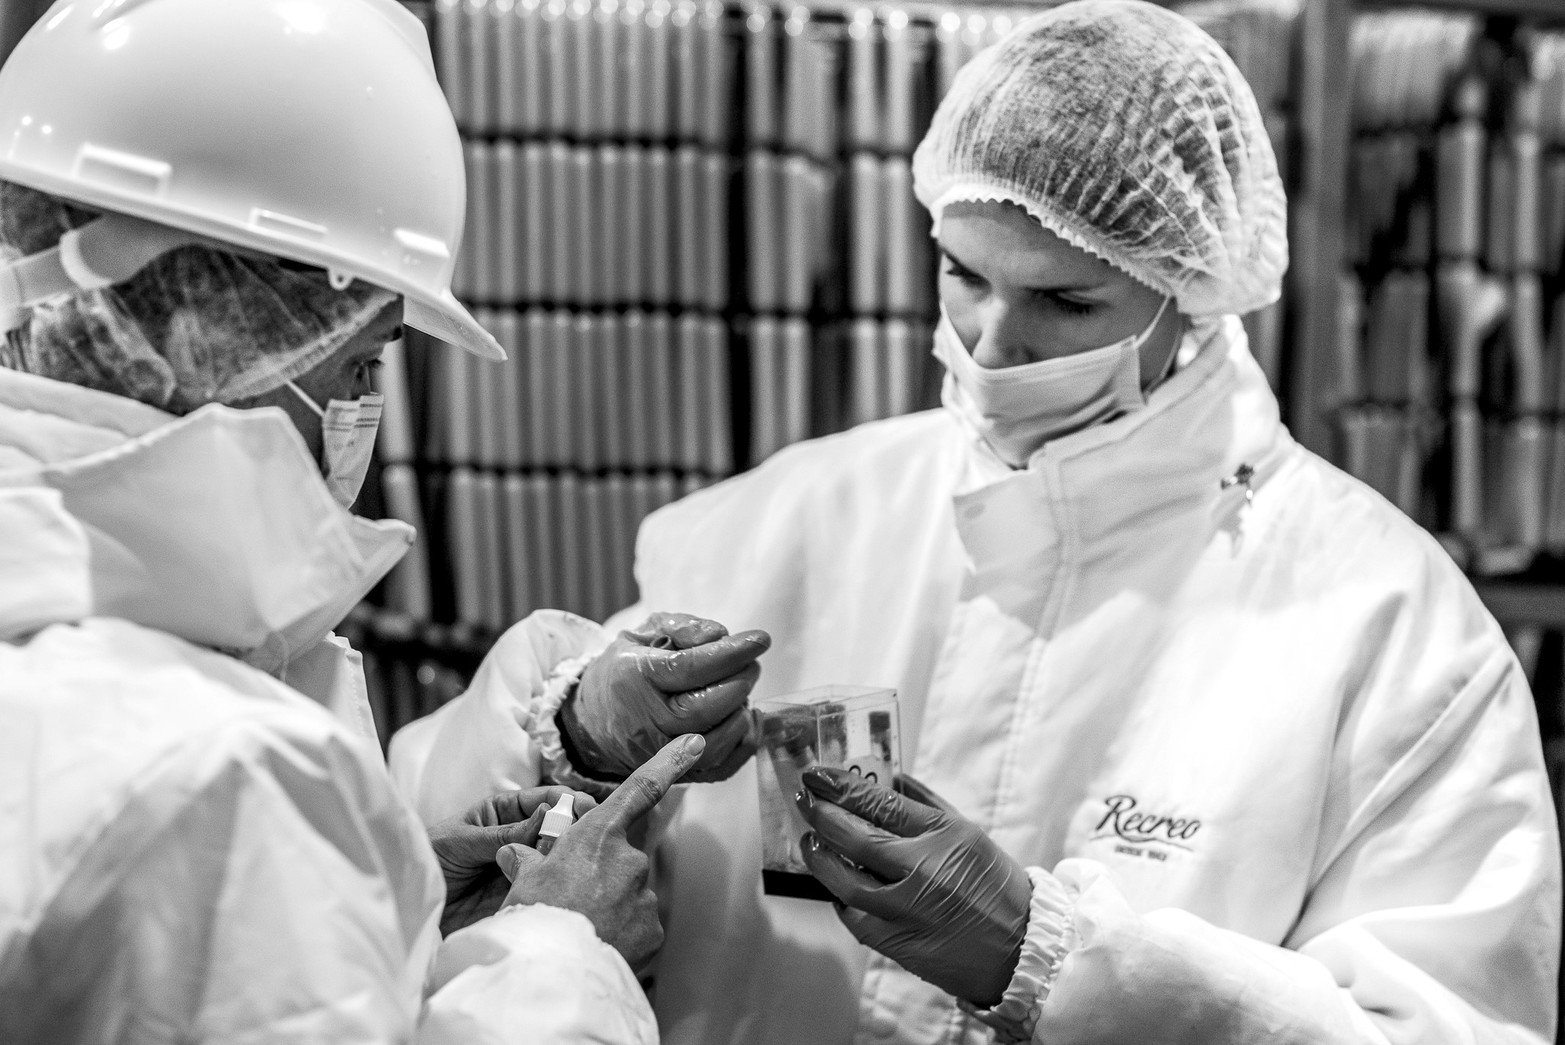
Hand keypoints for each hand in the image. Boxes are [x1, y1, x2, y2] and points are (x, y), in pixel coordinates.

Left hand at [428, 786, 598, 935]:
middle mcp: (519, 837)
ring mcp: (522, 866)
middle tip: (586, 839)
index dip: (567, 801)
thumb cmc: (429, 858)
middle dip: (574, 830)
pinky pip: (542, 888)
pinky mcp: (520, 894)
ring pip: (555, 859)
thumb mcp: (462, 840)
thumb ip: (503, 833)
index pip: (545, 799)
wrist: (408, 903)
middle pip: (558, 829)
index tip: (585, 808)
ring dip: (566, 860)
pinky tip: (562, 889)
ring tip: (575, 866)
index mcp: (505, 812)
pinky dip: (555, 887)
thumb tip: (547, 814)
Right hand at [498, 734, 705, 969]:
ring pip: (627, 893)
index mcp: (599, 836)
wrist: (552, 973)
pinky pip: (636, 923)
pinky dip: (620, 931)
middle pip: (619, 857)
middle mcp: (629, 860)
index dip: (669, 761)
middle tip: (568, 897)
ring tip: (578, 927)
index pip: (639, 789)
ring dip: (607, 905)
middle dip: (598, 872)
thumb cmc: (534, 919)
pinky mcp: (652, 929)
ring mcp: (644, 895)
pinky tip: (597, 943)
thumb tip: (517, 852)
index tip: (696, 743)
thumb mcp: (521, 881)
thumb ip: (528, 860)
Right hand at [562, 612, 770, 781]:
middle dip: (740, 681)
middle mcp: (646, 721)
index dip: (730, 653)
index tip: (760, 639)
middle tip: (751, 664)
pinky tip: (746, 717)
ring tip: (741, 689)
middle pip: (705, 708)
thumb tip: (720, 635)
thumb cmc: (626, 670)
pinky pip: (721, 767)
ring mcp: (660, 754)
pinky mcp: (677, 775)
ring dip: (741, 712)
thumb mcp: (644, 634)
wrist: (593, 720)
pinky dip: (744, 742)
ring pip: (716, 742)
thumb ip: (682, 627)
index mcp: (635, 678)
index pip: (690, 668)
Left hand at [795, 767, 1031, 1007]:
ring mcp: (906, 910)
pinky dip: (838, 896)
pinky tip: (834, 881)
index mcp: (944, 837)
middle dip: (822, 814)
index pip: (880, 803)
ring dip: (819, 856)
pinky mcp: (896, 942)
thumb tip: (888, 777)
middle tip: (805, 799)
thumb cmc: (995, 888)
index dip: (842, 786)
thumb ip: (925, 803)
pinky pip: (852, 916)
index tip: (819, 775)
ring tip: (810, 840)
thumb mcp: (969, 832)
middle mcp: (923, 871)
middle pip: (855, 838)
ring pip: (844, 881)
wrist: (1017, 950)